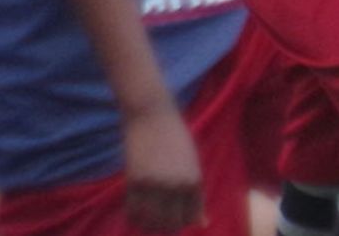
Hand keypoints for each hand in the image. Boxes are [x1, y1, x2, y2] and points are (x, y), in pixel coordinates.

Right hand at [118, 104, 203, 230]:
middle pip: (172, 224)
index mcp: (194, 180)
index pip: (191, 217)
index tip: (175, 219)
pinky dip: (134, 218)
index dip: (183, 222)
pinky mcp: (135, 180)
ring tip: (147, 222)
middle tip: (160, 224)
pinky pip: (134, 211)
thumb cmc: (174, 136)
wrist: (151, 113)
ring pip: (152, 222)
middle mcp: (176, 185)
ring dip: (150, 227)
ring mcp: (155, 184)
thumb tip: (204, 223)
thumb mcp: (192, 163)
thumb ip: (196, 194)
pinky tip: (135, 214)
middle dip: (167, 228)